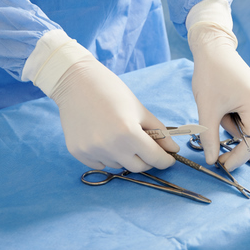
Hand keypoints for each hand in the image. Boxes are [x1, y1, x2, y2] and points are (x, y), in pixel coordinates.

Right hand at [49, 55, 178, 171]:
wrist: (76, 82)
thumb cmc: (111, 91)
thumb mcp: (139, 110)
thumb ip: (159, 132)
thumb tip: (173, 149)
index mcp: (128, 133)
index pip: (154, 158)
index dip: (165, 160)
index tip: (168, 159)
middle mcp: (110, 146)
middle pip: (138, 167)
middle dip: (147, 159)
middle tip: (146, 147)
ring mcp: (92, 151)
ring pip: (118, 165)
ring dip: (125, 156)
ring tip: (119, 135)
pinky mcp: (78, 152)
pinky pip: (100, 164)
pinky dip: (107, 156)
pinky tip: (103, 138)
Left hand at [190, 22, 249, 170]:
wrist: (213, 48)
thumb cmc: (210, 75)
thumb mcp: (207, 110)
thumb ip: (210, 138)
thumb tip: (211, 161)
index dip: (238, 157)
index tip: (222, 165)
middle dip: (235, 145)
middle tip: (216, 154)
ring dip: (232, 127)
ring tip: (215, 110)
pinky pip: (248, 117)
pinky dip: (234, 119)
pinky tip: (222, 105)